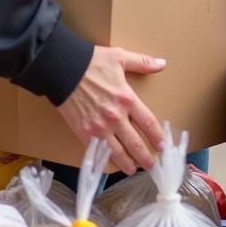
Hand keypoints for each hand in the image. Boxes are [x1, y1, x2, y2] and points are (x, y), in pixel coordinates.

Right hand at [57, 46, 166, 174]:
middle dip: (146, 157)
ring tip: (133, 169)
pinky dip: (105, 161)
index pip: (148, 123)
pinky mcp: (84, 133)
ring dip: (127, 163)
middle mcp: (115, 117)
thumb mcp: (120, 57)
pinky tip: (110, 165)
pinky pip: (97, 153)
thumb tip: (162, 63)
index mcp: (127, 99)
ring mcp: (99, 127)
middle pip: (135, 143)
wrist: (62, 70)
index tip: (162, 145)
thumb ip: (142, 63)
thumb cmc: (91, 62)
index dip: (157, 136)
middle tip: (152, 165)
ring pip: (117, 153)